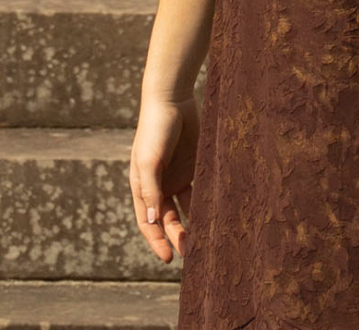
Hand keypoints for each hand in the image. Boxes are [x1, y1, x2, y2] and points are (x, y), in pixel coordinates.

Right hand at [130, 99, 198, 262]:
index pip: (147, 222)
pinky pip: (200, 192)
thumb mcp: (150, 160)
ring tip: (205, 241)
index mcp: (142, 186)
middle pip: (167, 219)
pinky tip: (216, 216)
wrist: (172, 99)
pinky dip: (206, 205)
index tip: (168, 258)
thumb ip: (151, 190)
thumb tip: (152, 221)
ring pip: (185, 209)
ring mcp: (176, 177)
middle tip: (191, 254)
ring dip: (192, 225)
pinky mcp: (193, 168)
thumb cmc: (155, 129)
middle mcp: (159, 185)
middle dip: (177, 237)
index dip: (156, 241)